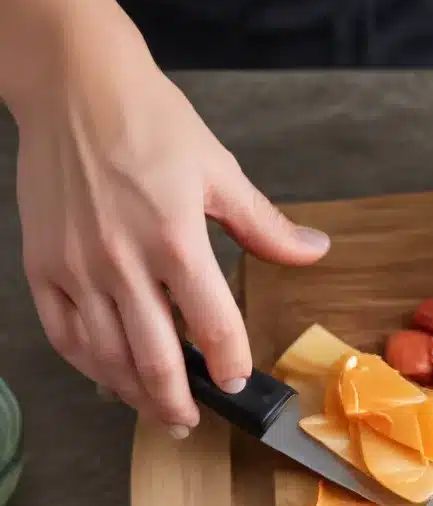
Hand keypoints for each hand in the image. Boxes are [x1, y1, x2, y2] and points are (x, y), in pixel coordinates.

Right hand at [10, 0, 329, 435]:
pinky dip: (89, 366)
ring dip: (136, 394)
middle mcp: (123, 262)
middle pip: (155, 358)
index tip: (238, 382)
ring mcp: (77, 269)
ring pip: (107, 357)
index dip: (230, 364)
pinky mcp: (43, 266)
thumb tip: (316, 251)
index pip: (213, 325)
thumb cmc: (151, 123)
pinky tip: (109, 380)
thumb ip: (266, 226)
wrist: (73, 84)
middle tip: (194, 421)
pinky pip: (65, 335)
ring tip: (158, 411)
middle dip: (180, 402)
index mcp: (177, 240)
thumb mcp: (220, 172)